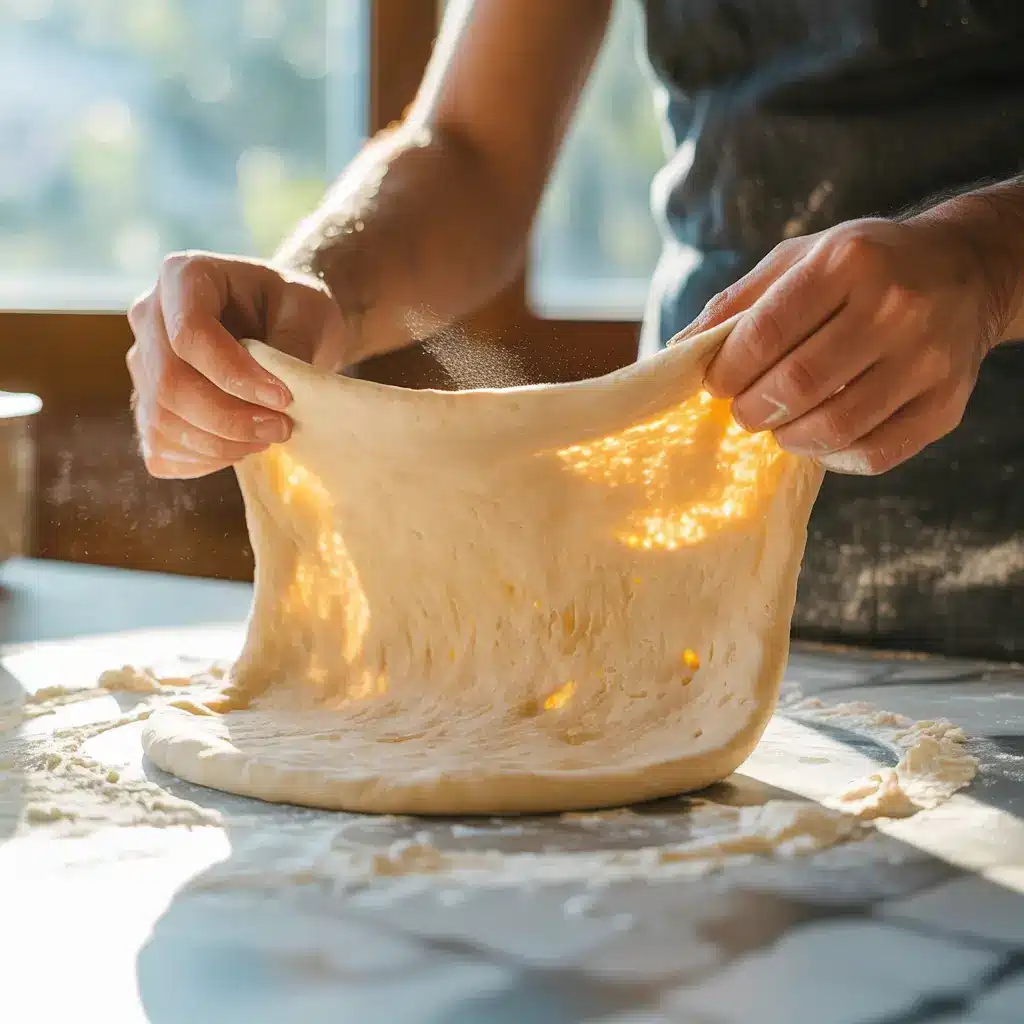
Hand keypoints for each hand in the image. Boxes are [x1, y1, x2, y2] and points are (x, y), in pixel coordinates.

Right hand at [127, 252, 347, 478]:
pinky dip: (204, 461)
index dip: (234, 376)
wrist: (286, 322)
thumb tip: (274, 399)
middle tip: (281, 428)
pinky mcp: (148, 406)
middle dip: (229, 419)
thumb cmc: (296, 310)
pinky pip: (161, 449)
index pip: (189, 335)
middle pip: (169, 384)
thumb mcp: (308, 312)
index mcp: (183, 276)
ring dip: (221, 444)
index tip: (283, 398)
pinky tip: (242, 449)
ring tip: (269, 436)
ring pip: (161, 421)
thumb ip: (290, 347)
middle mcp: (149, 317)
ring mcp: (142, 364)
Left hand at [688, 216, 1005, 473]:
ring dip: (788, 438)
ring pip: (835, 427)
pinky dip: (833, 456)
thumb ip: (738, 302)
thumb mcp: (800, 258)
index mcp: (848, 261)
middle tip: (744, 412)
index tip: (715, 386)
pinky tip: (819, 437)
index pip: (767, 331)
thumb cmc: (864, 266)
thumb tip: (679, 350)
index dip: (728, 371)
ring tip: (778, 425)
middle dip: (752, 410)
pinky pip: (874, 453)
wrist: (967, 270)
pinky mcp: (945, 405)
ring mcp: (926, 359)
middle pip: (798, 384)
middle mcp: (895, 307)